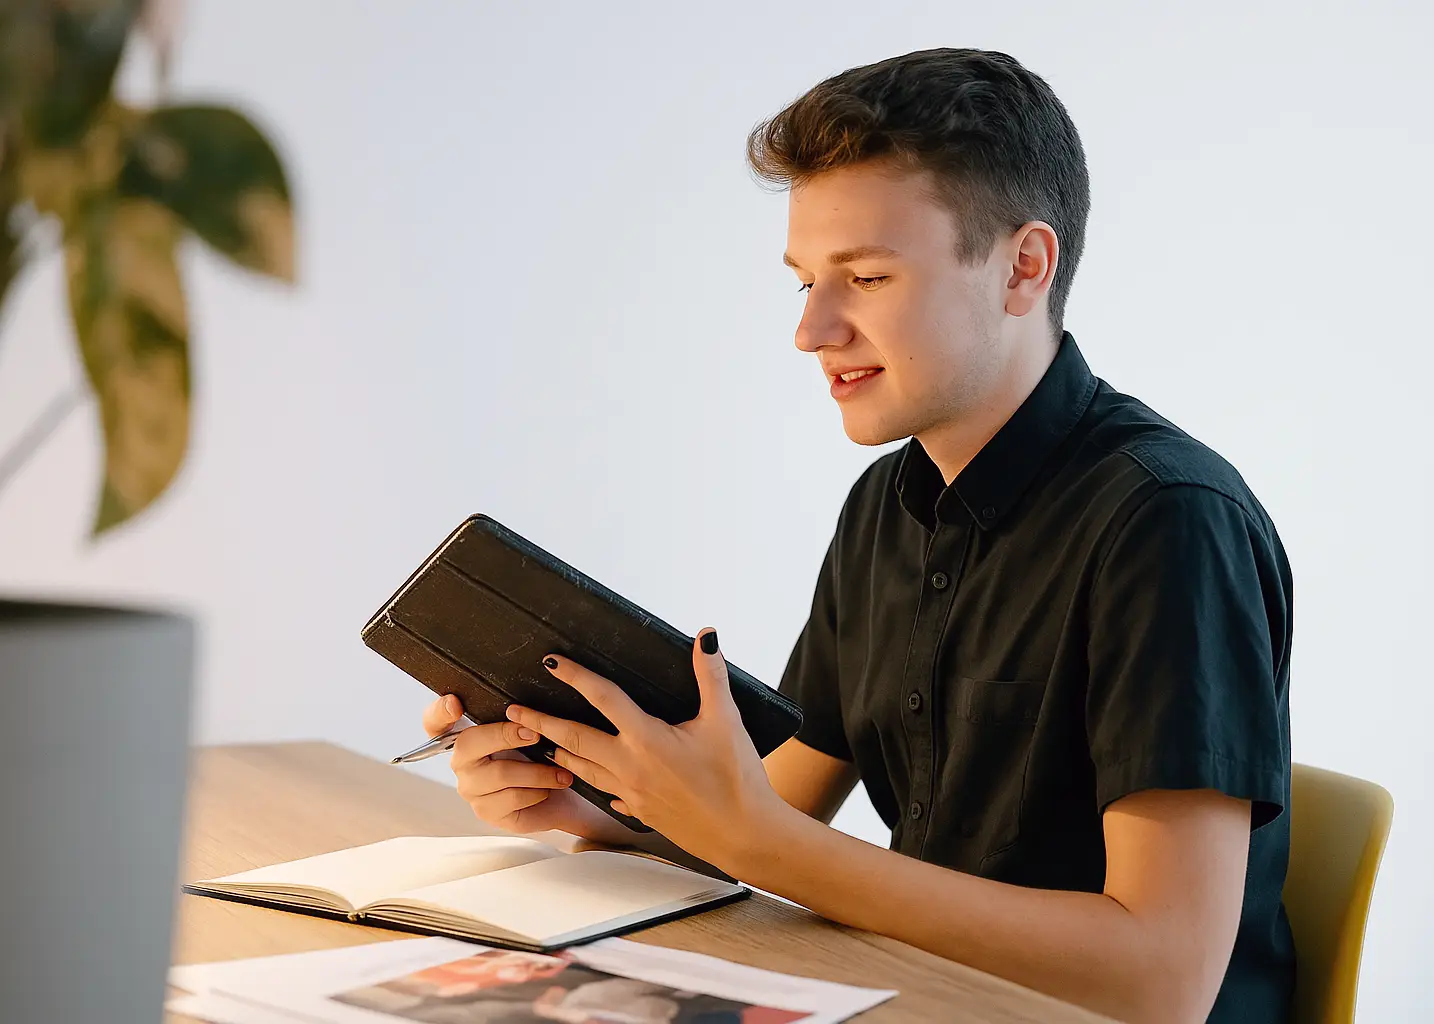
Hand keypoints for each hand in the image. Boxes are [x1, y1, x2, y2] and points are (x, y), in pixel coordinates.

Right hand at [421, 695, 638, 842]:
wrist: (568, 794)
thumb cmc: (548, 754)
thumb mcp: (535, 727)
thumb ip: (521, 711)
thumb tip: (534, 684)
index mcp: (468, 735)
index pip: (435, 722)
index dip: (439, 712)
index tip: (456, 702)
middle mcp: (463, 762)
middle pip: (467, 744)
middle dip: (504, 735)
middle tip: (535, 733)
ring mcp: (473, 790)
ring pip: (498, 774)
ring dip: (536, 771)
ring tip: (563, 770)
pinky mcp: (488, 813)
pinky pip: (510, 799)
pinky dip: (538, 791)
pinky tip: (553, 787)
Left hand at [505, 628, 789, 874]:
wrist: (743, 835)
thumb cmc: (737, 779)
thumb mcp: (726, 720)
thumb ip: (711, 675)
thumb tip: (706, 636)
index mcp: (647, 739)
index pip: (603, 698)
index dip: (576, 676)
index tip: (551, 663)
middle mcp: (630, 766)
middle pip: (574, 739)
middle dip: (541, 723)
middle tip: (513, 711)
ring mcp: (631, 792)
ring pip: (582, 768)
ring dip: (557, 751)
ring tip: (538, 740)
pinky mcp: (639, 810)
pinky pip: (604, 791)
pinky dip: (588, 779)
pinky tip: (586, 777)